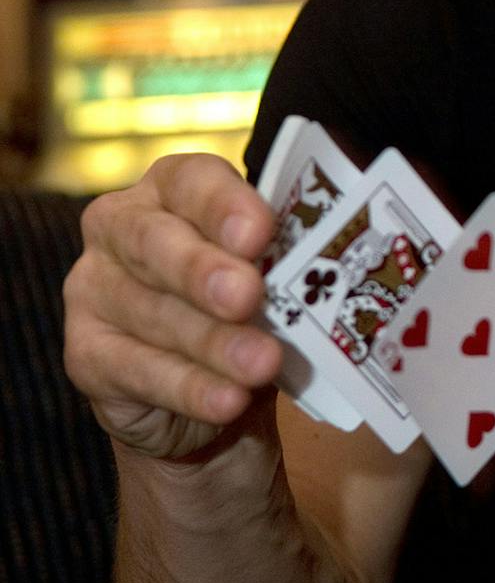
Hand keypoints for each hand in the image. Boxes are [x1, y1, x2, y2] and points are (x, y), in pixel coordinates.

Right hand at [63, 153, 284, 460]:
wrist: (205, 391)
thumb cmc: (245, 309)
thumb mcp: (269, 275)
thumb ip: (279, 261)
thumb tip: (320, 268)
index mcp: (172, 188)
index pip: (192, 182)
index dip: (223, 204)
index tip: (259, 232)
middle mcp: (120, 227)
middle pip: (154, 241)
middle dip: (203, 270)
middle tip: (248, 296)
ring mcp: (95, 289)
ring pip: (154, 314)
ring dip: (213, 342)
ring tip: (261, 364)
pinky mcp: (86, 354)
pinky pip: (138, 370)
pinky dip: (190, 389)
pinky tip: (228, 401)